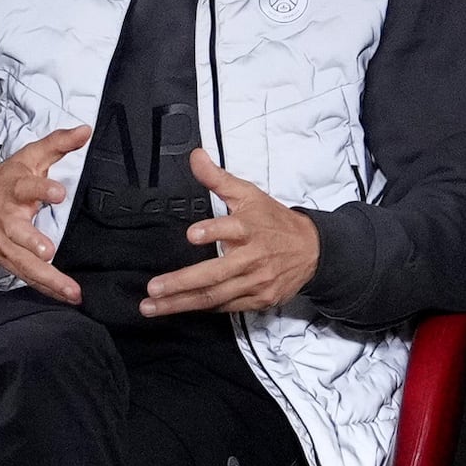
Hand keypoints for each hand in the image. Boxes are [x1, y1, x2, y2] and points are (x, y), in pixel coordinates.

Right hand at [0, 125, 87, 302]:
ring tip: (70, 291)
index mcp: (14, 188)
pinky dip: (45, 288)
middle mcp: (7, 217)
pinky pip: (26, 276)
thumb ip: (58, 143)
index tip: (57, 193)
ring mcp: (4, 242)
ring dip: (47, 278)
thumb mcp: (29, 157)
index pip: (27, 186)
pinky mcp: (5, 259)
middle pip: (17, 232)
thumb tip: (86, 130)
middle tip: (47, 253)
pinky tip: (64, 297)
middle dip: (31, 243)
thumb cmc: (4, 179)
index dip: (42, 189)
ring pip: (24, 263)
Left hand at [141, 146, 319, 317]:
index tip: (192, 234)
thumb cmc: (274, 221)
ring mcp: (256, 282)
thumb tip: (195, 157)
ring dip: (181, 303)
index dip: (212, 232)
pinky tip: (179, 309)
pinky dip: (203, 308)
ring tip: (153, 306)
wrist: (312, 250)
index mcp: (250, 228)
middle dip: (182, 282)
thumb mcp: (249, 195)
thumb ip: (218, 178)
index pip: (232, 229)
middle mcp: (253, 258)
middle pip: (215, 274)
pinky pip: (226, 307)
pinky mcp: (260, 300)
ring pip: (215, 296)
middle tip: (154, 288)